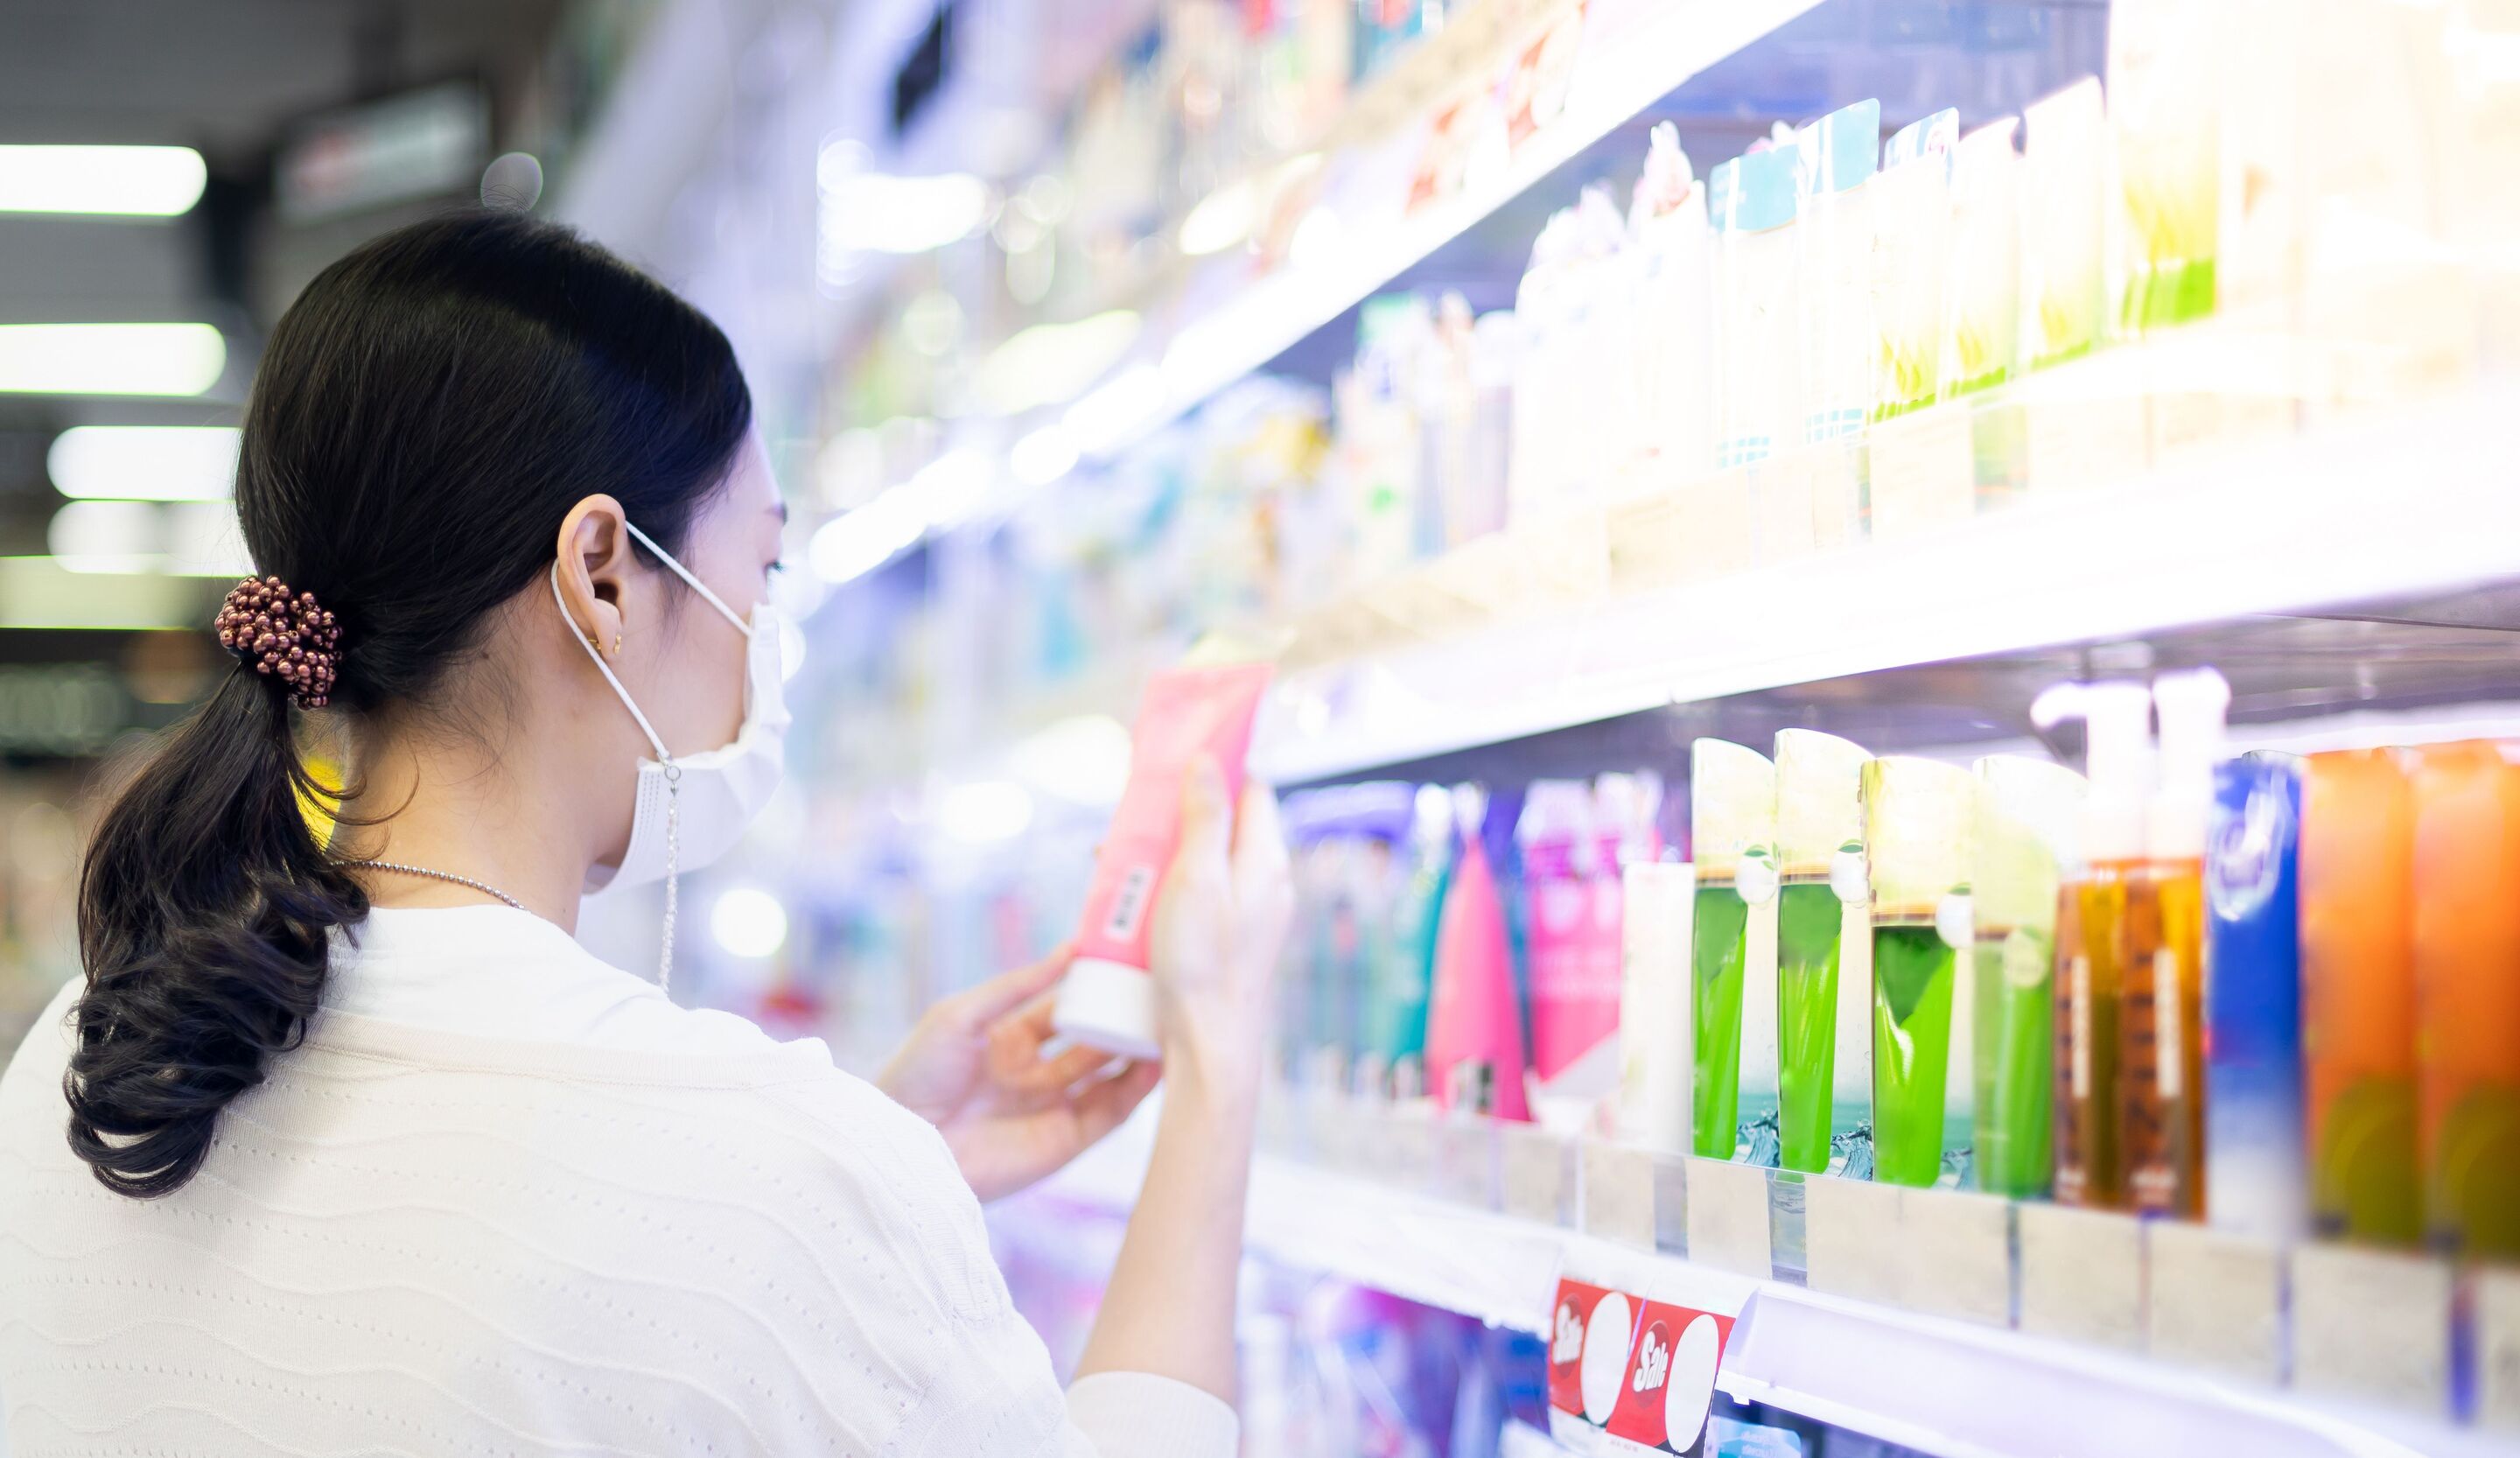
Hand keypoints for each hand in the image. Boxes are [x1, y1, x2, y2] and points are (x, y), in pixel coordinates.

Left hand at [878, 944, 1161, 1202]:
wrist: (901, 1145)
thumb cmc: (918, 1074)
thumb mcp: (963, 1015)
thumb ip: (1018, 986)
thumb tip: (1070, 949)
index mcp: (1010, 1039)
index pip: (1066, 1007)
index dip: (1096, 988)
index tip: (1129, 963)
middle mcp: (1036, 1072)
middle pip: (1096, 1040)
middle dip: (1127, 1018)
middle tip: (1162, 992)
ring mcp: (1052, 1107)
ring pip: (1111, 1075)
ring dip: (1140, 1052)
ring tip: (1172, 1024)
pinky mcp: (1064, 1142)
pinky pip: (1110, 1113)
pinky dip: (1136, 1091)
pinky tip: (1156, 1064)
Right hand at [1144, 758, 1293, 1087]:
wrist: (1208, 1046)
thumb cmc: (1202, 965)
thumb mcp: (1197, 878)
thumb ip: (1206, 818)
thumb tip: (1209, 762)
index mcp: (1265, 861)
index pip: (1252, 790)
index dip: (1218, 769)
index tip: (1178, 761)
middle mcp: (1266, 883)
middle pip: (1225, 825)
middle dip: (1179, 816)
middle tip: (1134, 819)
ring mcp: (1250, 914)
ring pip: (1208, 863)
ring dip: (1167, 855)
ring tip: (1121, 862)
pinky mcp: (1230, 940)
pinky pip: (1200, 896)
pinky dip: (1170, 889)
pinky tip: (1135, 903)